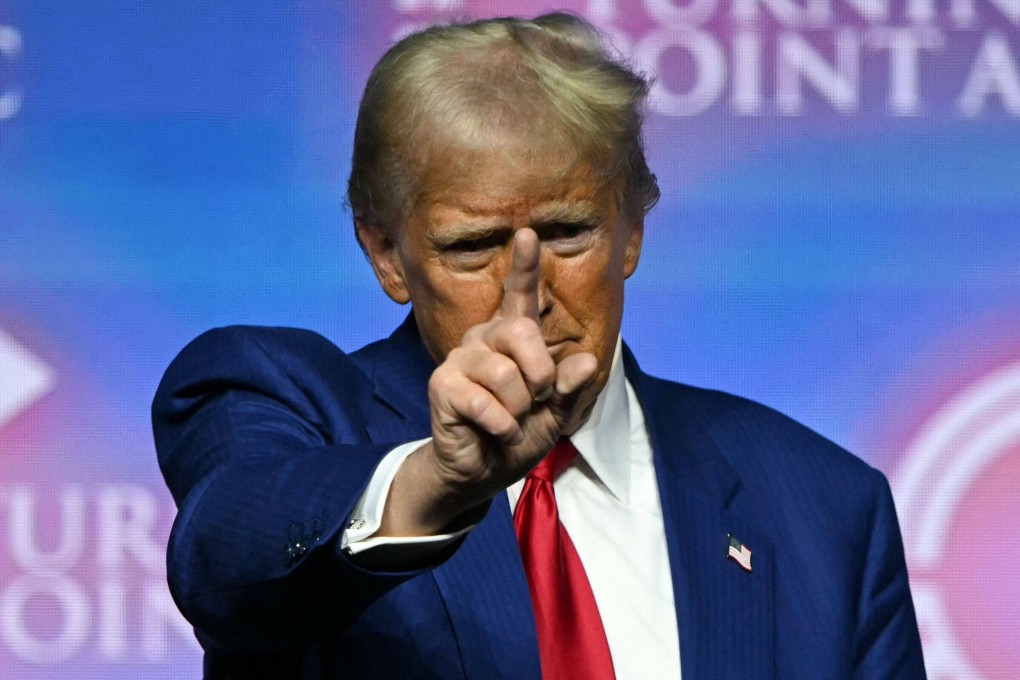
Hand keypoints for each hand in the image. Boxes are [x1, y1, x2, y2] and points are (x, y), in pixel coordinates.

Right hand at [380, 229, 597, 535]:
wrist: (483, 472)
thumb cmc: (518, 435)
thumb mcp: (556, 413)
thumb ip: (571, 387)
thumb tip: (588, 361)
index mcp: (511, 339)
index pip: (519, 296)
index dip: (524, 265)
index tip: (528, 233)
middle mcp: (483, 340)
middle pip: (522, 333)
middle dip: (540, 376)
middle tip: (534, 403)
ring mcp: (460, 360)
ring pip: (507, 374)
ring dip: (520, 409)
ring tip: (510, 421)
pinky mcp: (443, 386)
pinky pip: (488, 402)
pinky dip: (503, 426)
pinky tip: (496, 433)